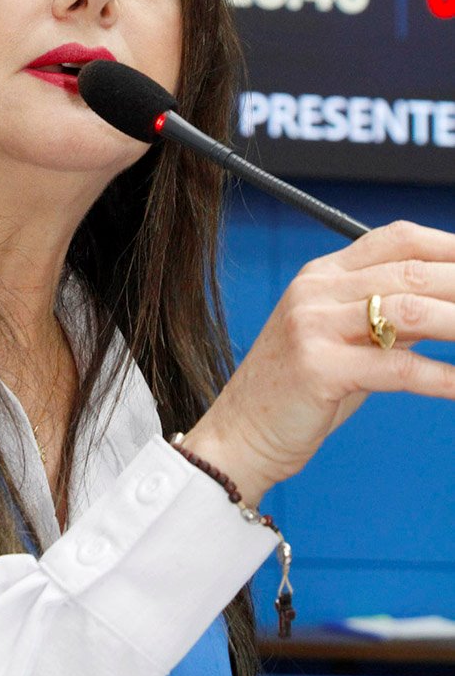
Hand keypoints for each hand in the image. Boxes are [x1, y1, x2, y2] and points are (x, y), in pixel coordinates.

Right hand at [183, 220, 454, 504]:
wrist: (241, 436)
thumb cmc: (302, 392)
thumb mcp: (346, 341)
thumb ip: (391, 318)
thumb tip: (449, 304)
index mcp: (323, 273)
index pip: (397, 239)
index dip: (449, 247)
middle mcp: (316, 288)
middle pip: (411, 271)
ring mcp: (312, 324)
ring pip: (409, 310)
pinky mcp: (316, 367)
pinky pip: (397, 368)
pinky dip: (443, 377)